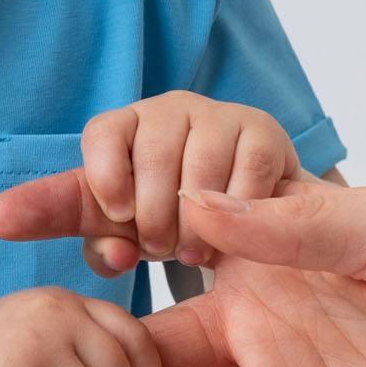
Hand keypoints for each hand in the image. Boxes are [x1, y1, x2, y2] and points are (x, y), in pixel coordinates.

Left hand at [69, 94, 299, 277]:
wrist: (234, 221)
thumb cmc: (166, 220)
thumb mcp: (124, 237)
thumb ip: (103, 249)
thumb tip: (118, 256)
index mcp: (126, 126)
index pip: (103, 133)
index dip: (106, 176)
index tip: (119, 216)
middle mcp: (170, 110)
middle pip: (155, 153)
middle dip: (154, 214)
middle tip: (159, 249)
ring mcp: (219, 115)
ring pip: (203, 161)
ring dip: (196, 219)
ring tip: (191, 251)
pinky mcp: (262, 131)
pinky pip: (251, 168)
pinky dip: (238, 212)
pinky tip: (229, 235)